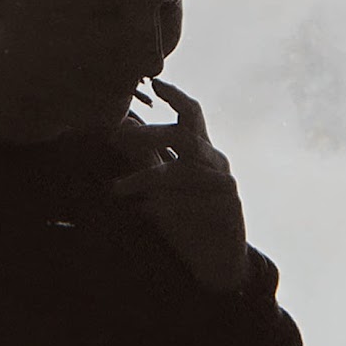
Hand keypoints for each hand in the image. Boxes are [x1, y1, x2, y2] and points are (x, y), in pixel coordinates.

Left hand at [112, 79, 246, 294]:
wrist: (217, 262)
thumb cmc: (188, 219)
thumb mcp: (162, 183)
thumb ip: (146, 155)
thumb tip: (123, 125)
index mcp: (202, 150)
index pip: (192, 113)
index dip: (174, 96)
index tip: (152, 83)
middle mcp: (216, 162)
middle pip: (185, 135)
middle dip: (151, 133)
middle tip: (118, 137)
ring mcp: (224, 185)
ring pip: (183, 169)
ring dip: (147, 177)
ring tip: (117, 188)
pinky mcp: (227, 209)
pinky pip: (192, 201)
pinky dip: (165, 205)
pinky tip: (144, 210)